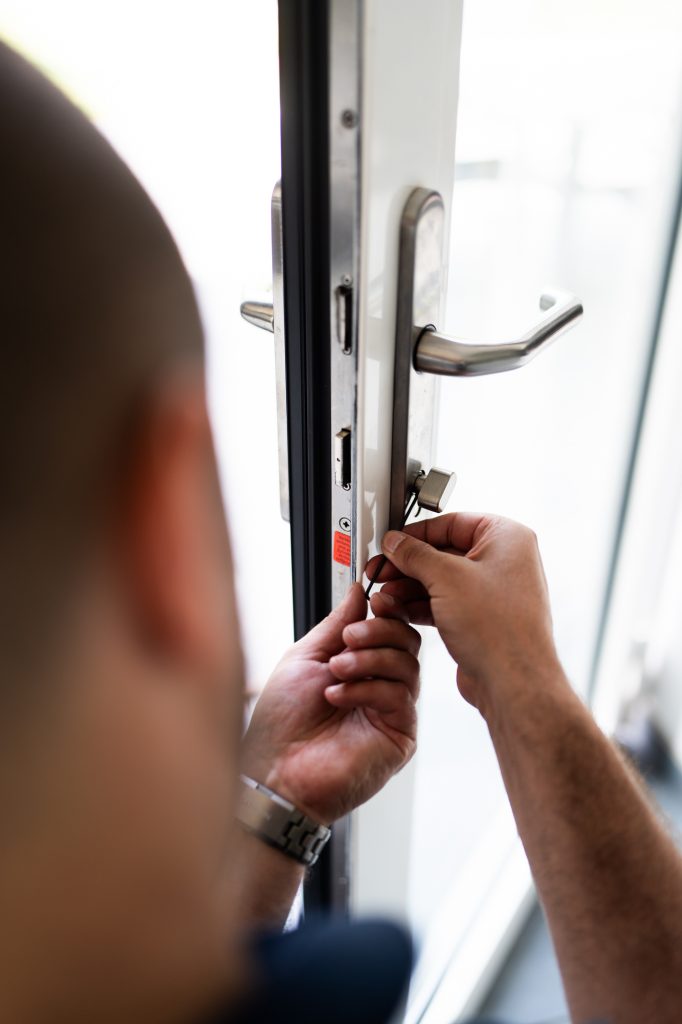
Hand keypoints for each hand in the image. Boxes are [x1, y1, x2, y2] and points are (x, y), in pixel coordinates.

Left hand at [241, 583, 420, 823]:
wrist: (273, 771)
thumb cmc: (281, 721)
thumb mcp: (305, 658)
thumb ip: (336, 625)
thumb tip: (358, 591)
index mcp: (361, 667)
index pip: (392, 628)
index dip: (388, 610)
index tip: (376, 598)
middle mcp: (382, 687)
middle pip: (408, 641)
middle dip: (379, 631)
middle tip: (349, 639)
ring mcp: (392, 713)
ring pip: (407, 665)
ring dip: (369, 659)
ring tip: (336, 670)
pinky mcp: (400, 736)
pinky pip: (400, 696)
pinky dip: (367, 688)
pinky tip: (338, 696)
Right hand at [365, 513, 562, 717]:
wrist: (513, 681)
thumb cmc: (499, 629)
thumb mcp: (446, 578)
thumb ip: (415, 555)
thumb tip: (396, 542)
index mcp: (507, 538)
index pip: (452, 523)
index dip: (416, 533)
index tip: (392, 542)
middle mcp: (505, 561)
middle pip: (444, 552)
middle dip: (409, 565)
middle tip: (382, 570)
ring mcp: (494, 592)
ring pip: (443, 579)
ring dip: (411, 587)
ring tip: (385, 595)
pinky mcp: (483, 618)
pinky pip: (447, 602)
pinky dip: (422, 605)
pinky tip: (399, 610)